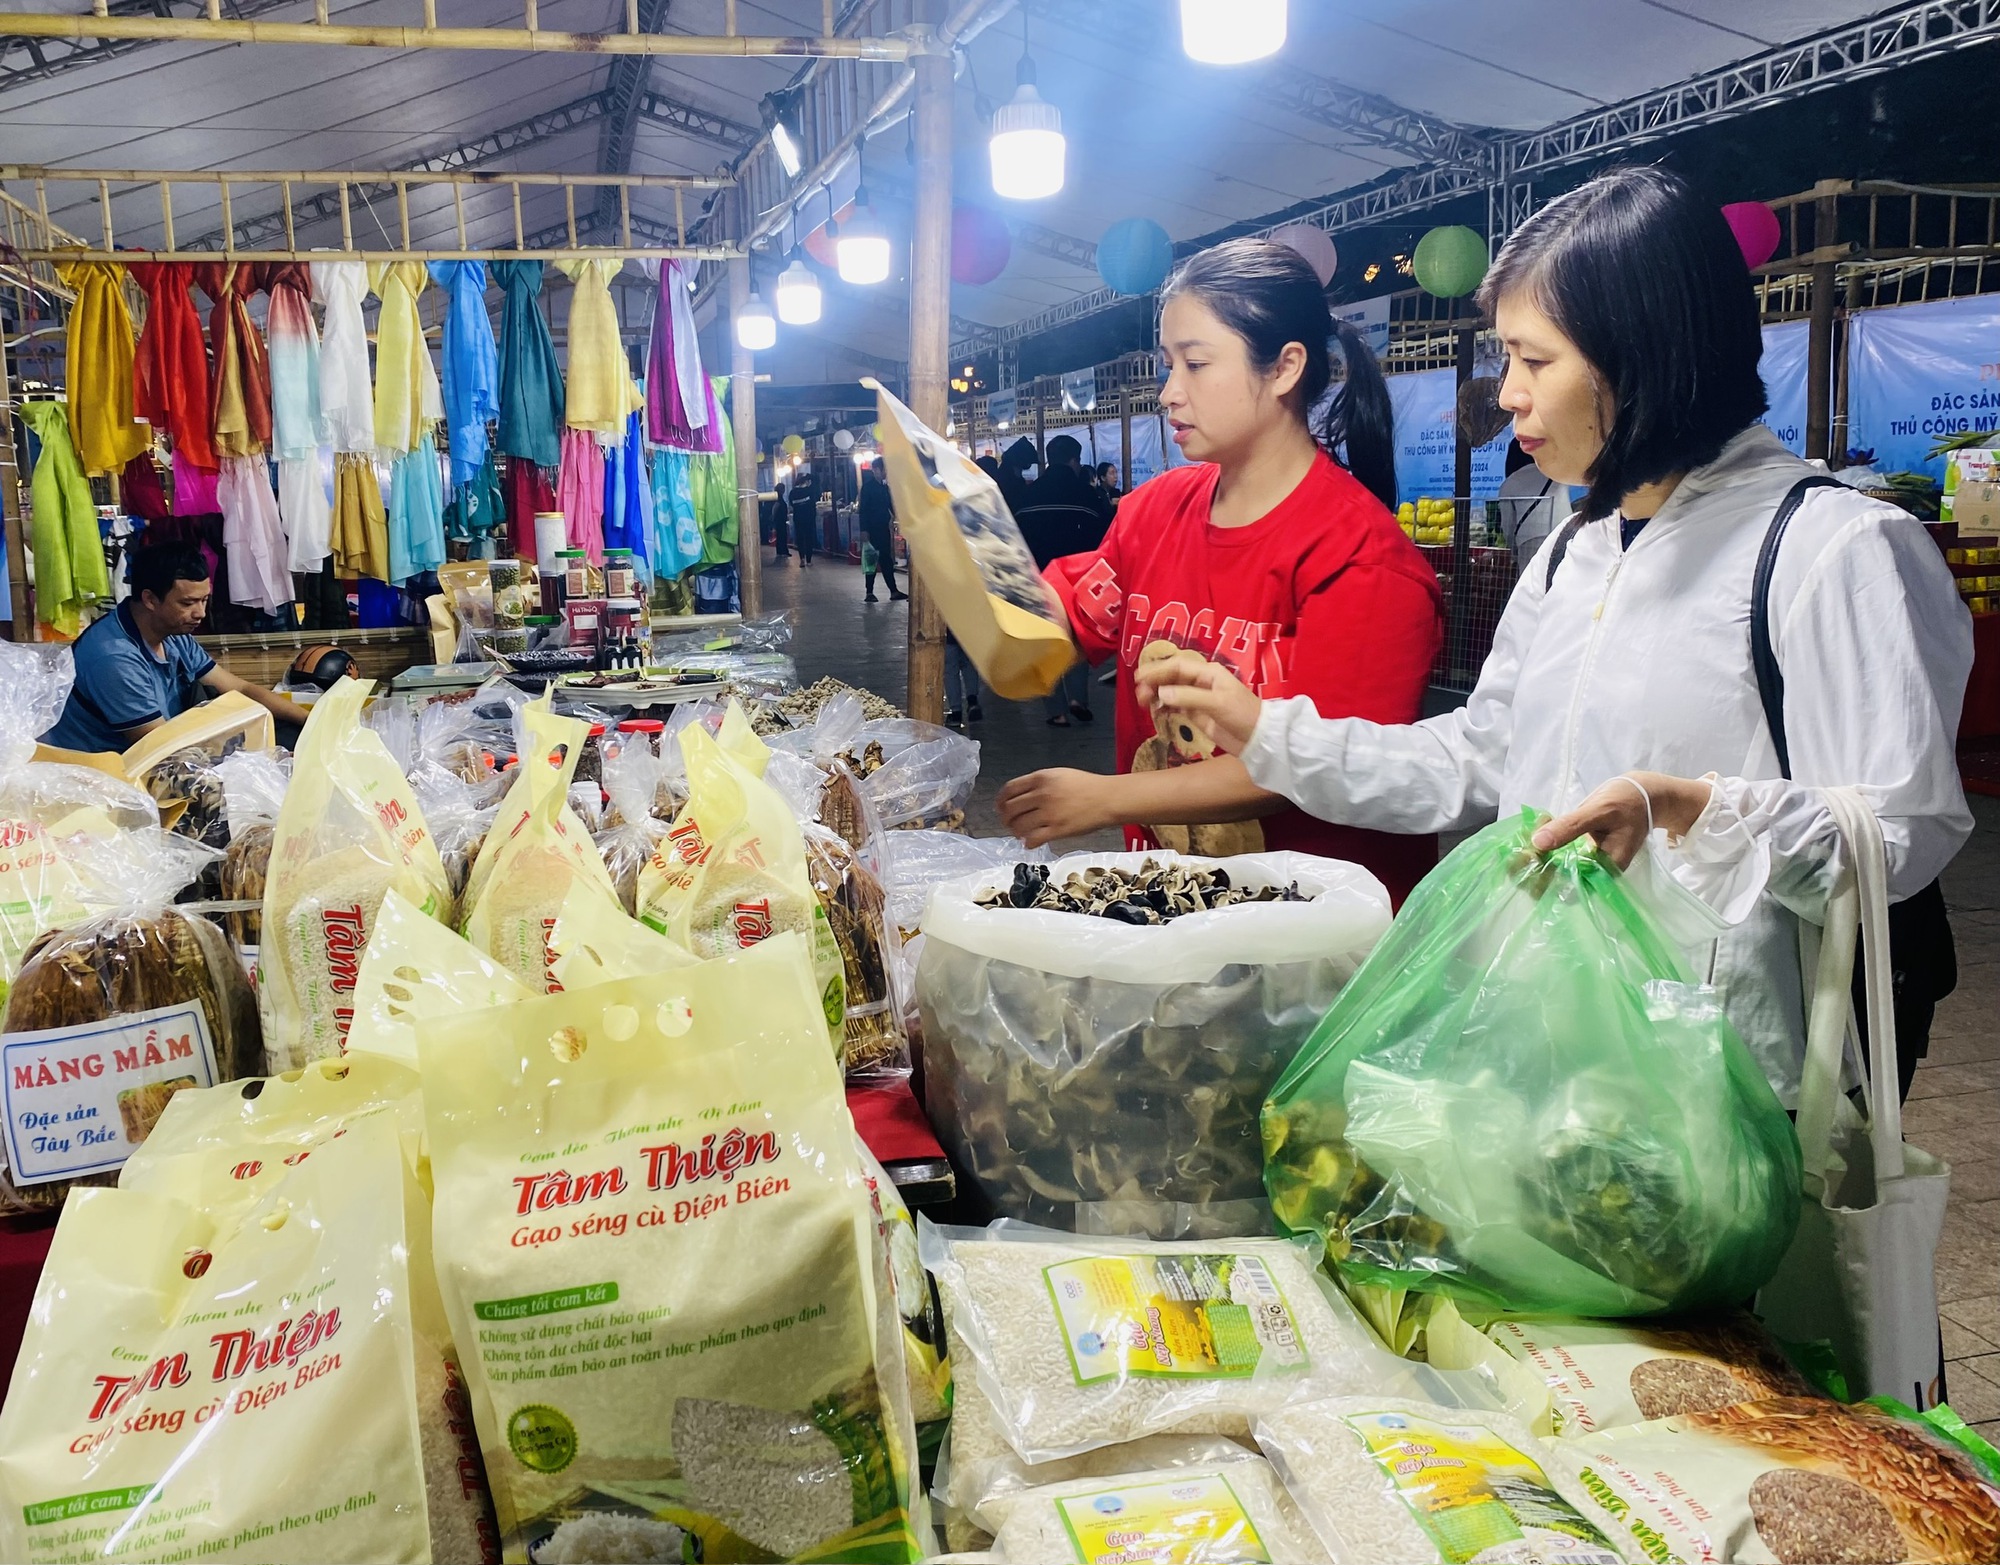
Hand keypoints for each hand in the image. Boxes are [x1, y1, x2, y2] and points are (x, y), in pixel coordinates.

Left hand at [997, 768, 1116, 848]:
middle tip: (1009, 823)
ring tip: (1021, 833)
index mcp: (1041, 778)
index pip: (1009, 790)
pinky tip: (1030, 842)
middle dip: (1006, 819)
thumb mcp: (1059, 775)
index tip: (1000, 808)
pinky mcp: (1057, 830)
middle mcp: (1042, 795)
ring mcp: (1049, 813)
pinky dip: (1027, 843)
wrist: (1108, 799)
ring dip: (1016, 832)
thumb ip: (1037, 784)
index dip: (1000, 801)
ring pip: (1018, 826)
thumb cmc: (1085, 786)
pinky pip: (1033, 840)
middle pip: (1010, 809)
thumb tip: (1017, 798)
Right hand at [1132, 651, 1264, 755]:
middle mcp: (1202, 682)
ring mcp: (1198, 698)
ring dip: (1156, 694)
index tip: (1140, 677)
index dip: (1158, 669)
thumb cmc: (1243, 715)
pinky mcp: (1197, 714)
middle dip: (1154, 682)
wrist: (1258, 739)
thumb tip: (1162, 693)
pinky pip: (1175, 706)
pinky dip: (1164, 707)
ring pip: (1171, 691)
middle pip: (1172, 677)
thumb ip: (1189, 697)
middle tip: (1139, 693)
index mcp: (1209, 672)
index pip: (1178, 666)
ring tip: (1142, 702)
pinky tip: (1154, 710)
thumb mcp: (1217, 704)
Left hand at [1531, 771, 1712, 868]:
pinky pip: (1553, 857)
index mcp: (1603, 871)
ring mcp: (1585, 864)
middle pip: (1553, 884)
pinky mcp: (1578, 853)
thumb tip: (1538, 842)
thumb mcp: (1599, 811)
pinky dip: (1540, 846)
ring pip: (1550, 872)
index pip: (1564, 889)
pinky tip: (1535, 831)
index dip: (1539, 880)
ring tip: (1524, 838)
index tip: (1523, 859)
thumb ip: (1570, 827)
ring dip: (1532, 857)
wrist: (1645, 796)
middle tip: (1518, 847)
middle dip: (1530, 868)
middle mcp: (1593, 874)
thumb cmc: (1627, 802)